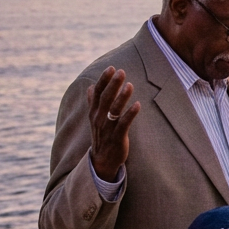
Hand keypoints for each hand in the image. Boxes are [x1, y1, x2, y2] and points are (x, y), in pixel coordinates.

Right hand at [87, 66, 140, 181]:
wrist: (102, 160)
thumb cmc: (102, 135)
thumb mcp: (95, 118)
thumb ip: (93, 102)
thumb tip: (90, 87)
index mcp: (94, 112)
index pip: (97, 93)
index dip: (104, 80)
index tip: (111, 68)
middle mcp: (99, 118)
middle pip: (106, 98)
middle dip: (113, 84)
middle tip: (121, 71)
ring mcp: (108, 128)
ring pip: (114, 110)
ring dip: (122, 97)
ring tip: (130, 85)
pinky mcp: (117, 137)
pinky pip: (124, 124)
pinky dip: (130, 114)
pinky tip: (138, 104)